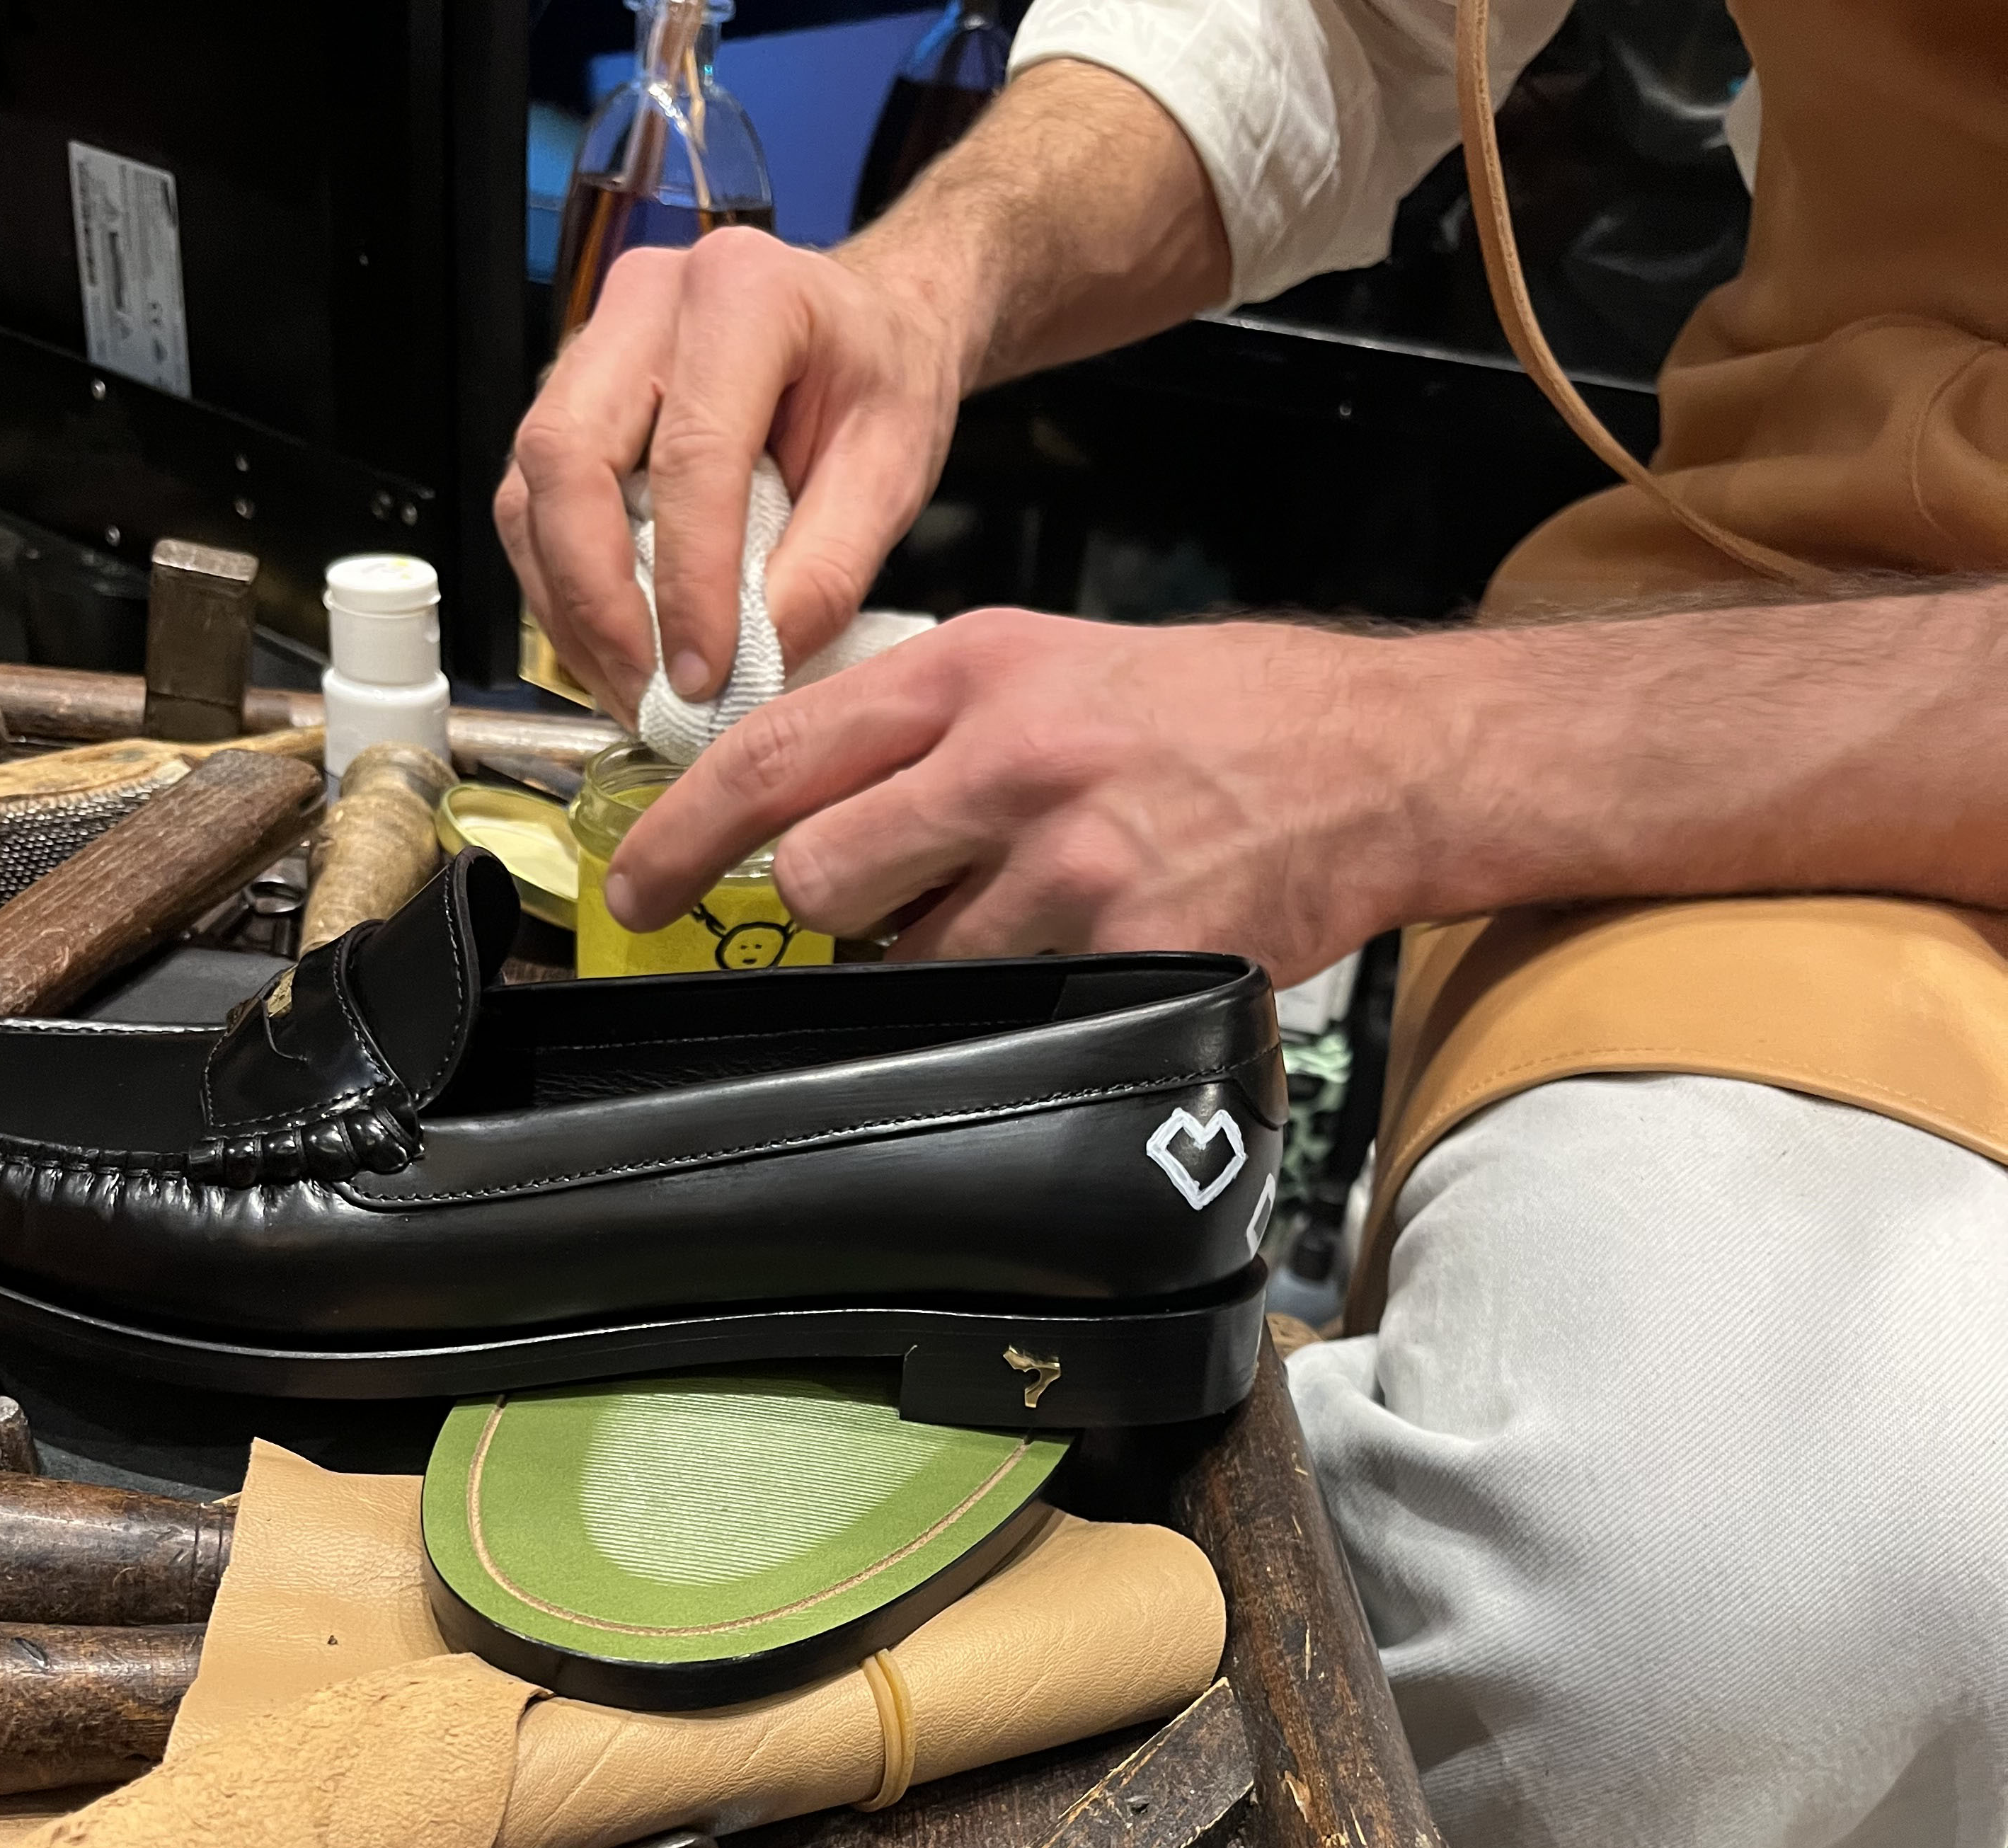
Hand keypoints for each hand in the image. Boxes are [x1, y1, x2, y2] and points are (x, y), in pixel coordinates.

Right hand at [494, 229, 966, 727]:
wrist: (869, 332)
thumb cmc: (883, 382)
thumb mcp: (892, 474)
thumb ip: (827, 570)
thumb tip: (753, 668)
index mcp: (743, 293)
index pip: (689, 457)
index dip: (687, 586)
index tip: (705, 679)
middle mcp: (645, 301)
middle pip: (567, 459)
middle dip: (597, 599)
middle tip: (648, 694)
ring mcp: (593, 345)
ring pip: (532, 489)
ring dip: (569, 607)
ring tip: (631, 688)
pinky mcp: (570, 400)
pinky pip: (535, 506)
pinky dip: (566, 591)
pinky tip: (615, 649)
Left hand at [602, 610, 1404, 983]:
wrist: (1383, 757)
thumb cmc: (1218, 711)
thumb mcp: (1053, 663)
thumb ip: (925, 725)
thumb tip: (810, 812)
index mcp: (976, 668)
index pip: (778, 752)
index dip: (687, 834)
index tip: (639, 888)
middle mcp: (1011, 758)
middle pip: (825, 879)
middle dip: (837, 912)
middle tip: (889, 908)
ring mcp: (1072, 863)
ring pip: (916, 961)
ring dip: (940, 964)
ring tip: (1029, 916)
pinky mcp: (1129, 950)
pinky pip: (1014, 1008)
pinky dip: (1029, 999)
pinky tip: (1089, 951)